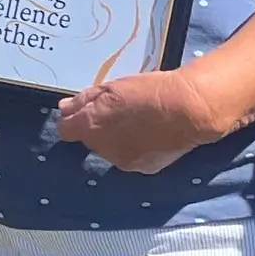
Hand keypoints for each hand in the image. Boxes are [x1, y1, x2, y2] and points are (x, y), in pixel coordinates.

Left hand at [58, 66, 235, 174]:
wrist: (190, 110)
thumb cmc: (151, 91)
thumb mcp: (113, 87)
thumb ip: (85, 100)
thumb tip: (64, 109)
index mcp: (91, 127)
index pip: (66, 130)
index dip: (73, 120)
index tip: (85, 110)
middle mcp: (103, 149)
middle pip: (90, 140)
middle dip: (98, 128)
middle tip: (119, 111)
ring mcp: (123, 161)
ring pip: (110, 150)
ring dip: (116, 139)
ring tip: (138, 122)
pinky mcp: (143, 169)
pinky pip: (130, 157)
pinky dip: (135, 148)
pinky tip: (150, 134)